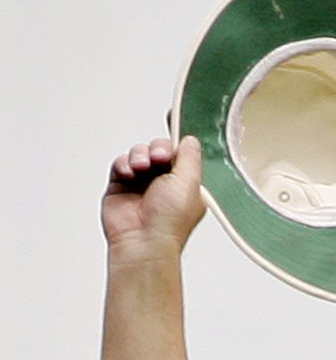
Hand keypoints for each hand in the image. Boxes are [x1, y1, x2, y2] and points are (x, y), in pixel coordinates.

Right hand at [101, 136, 205, 256]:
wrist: (143, 242)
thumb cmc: (169, 221)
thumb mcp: (190, 182)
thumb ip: (190, 156)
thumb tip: (189, 139)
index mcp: (186, 184)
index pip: (182, 153)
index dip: (177, 137)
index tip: (171, 117)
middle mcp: (165, 184)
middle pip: (160, 148)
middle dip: (158, 148)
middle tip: (158, 158)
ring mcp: (142, 185)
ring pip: (140, 153)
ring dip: (140, 155)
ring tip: (141, 167)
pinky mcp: (121, 187)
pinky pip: (121, 163)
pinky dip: (124, 163)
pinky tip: (128, 172)